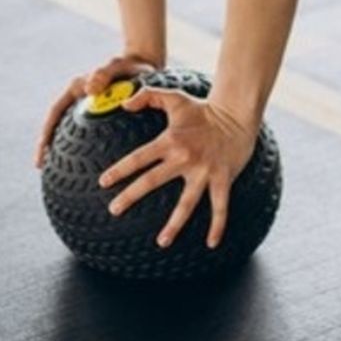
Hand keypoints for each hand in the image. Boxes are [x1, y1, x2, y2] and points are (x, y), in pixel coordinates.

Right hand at [33, 53, 162, 169]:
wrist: (143, 66)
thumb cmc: (130, 66)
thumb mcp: (118, 66)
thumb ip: (104, 73)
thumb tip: (90, 89)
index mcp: (77, 88)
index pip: (55, 112)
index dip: (46, 132)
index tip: (42, 152)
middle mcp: (78, 101)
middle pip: (57, 125)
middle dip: (46, 145)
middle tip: (41, 166)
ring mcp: (88, 110)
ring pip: (71, 132)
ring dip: (63, 149)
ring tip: (59, 173)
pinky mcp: (101, 118)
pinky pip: (90, 136)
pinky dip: (85, 150)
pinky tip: (91, 169)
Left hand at [101, 87, 257, 250]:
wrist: (236, 116)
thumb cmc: (202, 109)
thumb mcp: (173, 97)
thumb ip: (147, 96)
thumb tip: (124, 104)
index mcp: (169, 141)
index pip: (139, 158)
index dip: (120, 170)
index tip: (103, 182)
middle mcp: (184, 158)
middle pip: (152, 181)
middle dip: (131, 196)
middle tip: (114, 210)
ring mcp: (204, 171)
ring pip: (187, 204)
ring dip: (174, 225)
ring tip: (161, 242)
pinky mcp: (222, 179)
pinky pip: (220, 207)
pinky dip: (218, 226)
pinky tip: (211, 244)